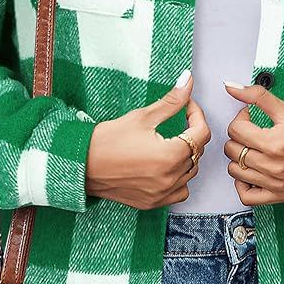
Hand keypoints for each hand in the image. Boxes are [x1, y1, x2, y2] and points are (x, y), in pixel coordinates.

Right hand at [85, 70, 210, 208]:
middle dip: (192, 134)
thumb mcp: (142, 117)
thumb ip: (171, 101)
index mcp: (170, 155)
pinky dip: (179, 179)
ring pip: (191, 172)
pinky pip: (180, 191)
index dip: (197, 115)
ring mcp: (162, 193)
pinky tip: (167, 167)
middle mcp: (170, 178)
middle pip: (198, 153)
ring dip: (187, 156)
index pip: (201, 133)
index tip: (187, 107)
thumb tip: (187, 81)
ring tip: (171, 143)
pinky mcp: (153, 202)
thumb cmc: (107, 141)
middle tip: (178, 121)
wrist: (81, 165)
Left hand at [222, 82, 283, 205]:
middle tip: (252, 131)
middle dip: (239, 136)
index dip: (241, 118)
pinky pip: (247, 196)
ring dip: (238, 158)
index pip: (236, 130)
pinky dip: (243, 184)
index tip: (251, 116)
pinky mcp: (279, 195)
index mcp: (275, 143)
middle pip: (232, 150)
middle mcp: (273, 166)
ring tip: (252, 149)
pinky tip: (251, 171)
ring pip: (234, 171)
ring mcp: (275, 183)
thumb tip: (231, 87)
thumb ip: (257, 96)